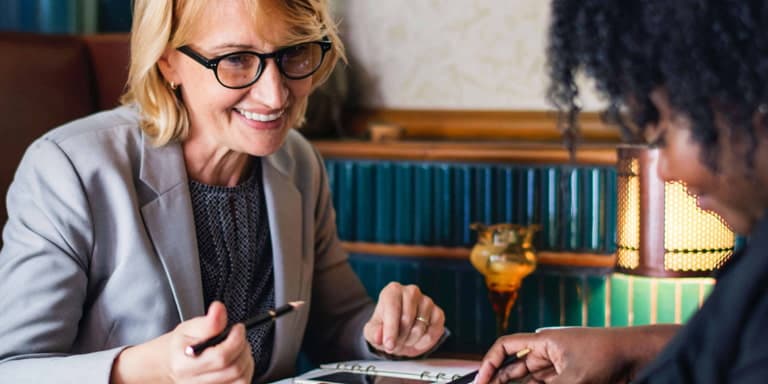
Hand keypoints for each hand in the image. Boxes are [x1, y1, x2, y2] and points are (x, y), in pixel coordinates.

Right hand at [111, 301, 254, 383]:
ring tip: (239, 348)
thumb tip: (219, 309)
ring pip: (241, 380)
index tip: (238, 328)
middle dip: (243, 348)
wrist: (171, 365)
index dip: (236, 339)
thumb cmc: (180, 346)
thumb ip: (208, 321)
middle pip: (234, 369)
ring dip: (247, 361)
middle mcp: (195, 382)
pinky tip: (238, 361)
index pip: (221, 357)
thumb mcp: (188, 328)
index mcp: (185, 365)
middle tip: (238, 337)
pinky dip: (245, 372)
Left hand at [363, 282, 444, 356]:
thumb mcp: (373, 332)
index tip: (388, 344)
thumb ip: (374, 333)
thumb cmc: (384, 327)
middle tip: (394, 345)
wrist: (399, 331)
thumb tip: (379, 337)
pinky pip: (434, 331)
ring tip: (404, 340)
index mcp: (392, 291)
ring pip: (420, 327)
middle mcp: (411, 291)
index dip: (390, 329)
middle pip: (407, 319)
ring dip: (411, 341)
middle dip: (400, 338)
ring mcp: (427, 301)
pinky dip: (424, 342)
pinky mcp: (438, 312)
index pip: (393, 308)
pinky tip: (417, 341)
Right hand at [474, 326, 677, 383]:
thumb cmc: (608, 355)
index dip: (489, 363)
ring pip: (529, 381)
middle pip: (514, 368)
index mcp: (543, 342)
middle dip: (498, 381)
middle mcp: (548, 353)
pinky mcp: (572, 381)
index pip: (505, 348)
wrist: (639, 357)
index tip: (480, 382)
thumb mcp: (571, 379)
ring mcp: (560, 369)